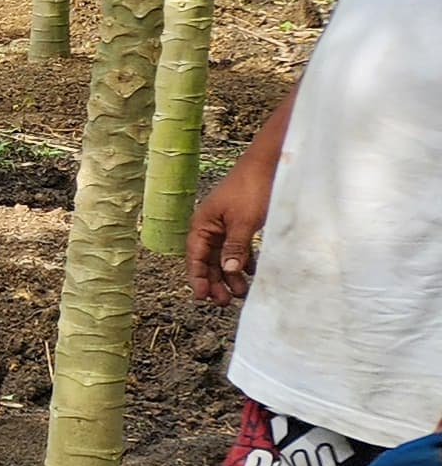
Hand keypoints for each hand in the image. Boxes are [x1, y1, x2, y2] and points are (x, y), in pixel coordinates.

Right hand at [187, 139, 279, 303]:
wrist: (269, 164)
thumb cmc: (252, 189)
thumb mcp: (244, 222)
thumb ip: (235, 248)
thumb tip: (228, 271)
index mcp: (203, 224)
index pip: (195, 257)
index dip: (198, 278)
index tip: (202, 297)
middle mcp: (210, 226)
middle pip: (208, 260)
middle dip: (215, 281)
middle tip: (223, 302)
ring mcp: (226, 224)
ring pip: (224, 256)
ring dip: (230, 274)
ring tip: (240, 292)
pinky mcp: (241, 223)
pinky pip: (237, 248)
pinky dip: (243, 261)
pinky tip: (251, 272)